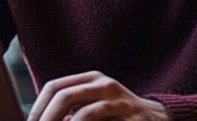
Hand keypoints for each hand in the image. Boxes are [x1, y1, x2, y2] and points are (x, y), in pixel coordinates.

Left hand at [27, 71, 169, 120]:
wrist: (158, 119)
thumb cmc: (117, 114)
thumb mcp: (93, 104)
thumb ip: (71, 107)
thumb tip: (38, 118)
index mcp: (91, 78)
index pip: (55, 86)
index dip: (38, 107)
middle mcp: (105, 84)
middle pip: (66, 96)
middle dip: (47, 118)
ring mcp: (121, 101)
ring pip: (85, 114)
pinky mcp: (133, 118)